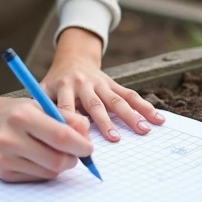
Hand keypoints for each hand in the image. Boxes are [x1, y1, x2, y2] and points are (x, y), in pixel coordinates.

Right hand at [0, 88, 92, 181]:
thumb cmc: (13, 112)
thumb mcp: (39, 105)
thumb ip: (67, 118)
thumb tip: (87, 137)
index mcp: (23, 116)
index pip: (62, 137)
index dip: (81, 145)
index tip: (89, 147)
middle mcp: (11, 137)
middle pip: (57, 160)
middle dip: (73, 159)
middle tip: (76, 153)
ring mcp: (4, 158)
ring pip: (49, 172)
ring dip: (60, 165)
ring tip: (54, 152)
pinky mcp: (2, 172)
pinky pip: (36, 178)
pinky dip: (44, 170)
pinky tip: (37, 157)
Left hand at [39, 27, 165, 141]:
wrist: (72, 59)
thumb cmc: (54, 84)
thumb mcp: (43, 91)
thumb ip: (43, 110)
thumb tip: (43, 136)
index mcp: (63, 87)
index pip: (67, 108)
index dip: (72, 125)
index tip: (79, 142)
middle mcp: (83, 84)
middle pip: (95, 105)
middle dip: (105, 122)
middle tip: (114, 139)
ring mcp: (100, 83)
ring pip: (117, 100)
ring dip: (131, 115)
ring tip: (144, 130)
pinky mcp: (114, 84)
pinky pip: (130, 95)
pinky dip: (145, 106)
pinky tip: (158, 118)